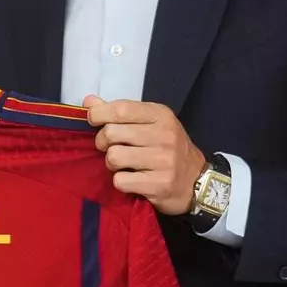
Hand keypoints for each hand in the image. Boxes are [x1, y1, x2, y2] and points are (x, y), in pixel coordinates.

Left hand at [83, 96, 206, 215]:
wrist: (197, 181)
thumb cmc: (168, 149)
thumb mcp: (151, 124)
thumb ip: (120, 112)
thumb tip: (89, 101)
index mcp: (161, 115)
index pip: (121, 109)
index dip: (99, 114)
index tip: (93, 120)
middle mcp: (164, 135)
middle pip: (111, 133)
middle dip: (103, 142)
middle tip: (111, 147)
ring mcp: (163, 161)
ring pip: (113, 157)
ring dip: (112, 163)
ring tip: (123, 164)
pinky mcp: (159, 184)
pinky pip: (120, 181)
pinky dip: (121, 182)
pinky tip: (132, 179)